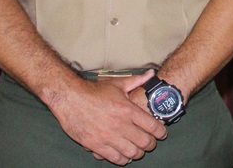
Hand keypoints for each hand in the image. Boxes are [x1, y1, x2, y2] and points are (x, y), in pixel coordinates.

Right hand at [47, 71, 166, 165]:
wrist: (70, 99)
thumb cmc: (94, 91)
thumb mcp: (118, 84)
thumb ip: (137, 81)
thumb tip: (151, 74)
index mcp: (128, 109)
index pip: (152, 126)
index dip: (160, 132)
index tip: (162, 134)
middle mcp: (120, 124)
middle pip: (144, 142)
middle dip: (151, 144)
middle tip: (151, 143)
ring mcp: (108, 136)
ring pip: (132, 152)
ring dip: (138, 153)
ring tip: (139, 150)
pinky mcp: (96, 145)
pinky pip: (115, 158)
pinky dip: (123, 159)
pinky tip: (125, 156)